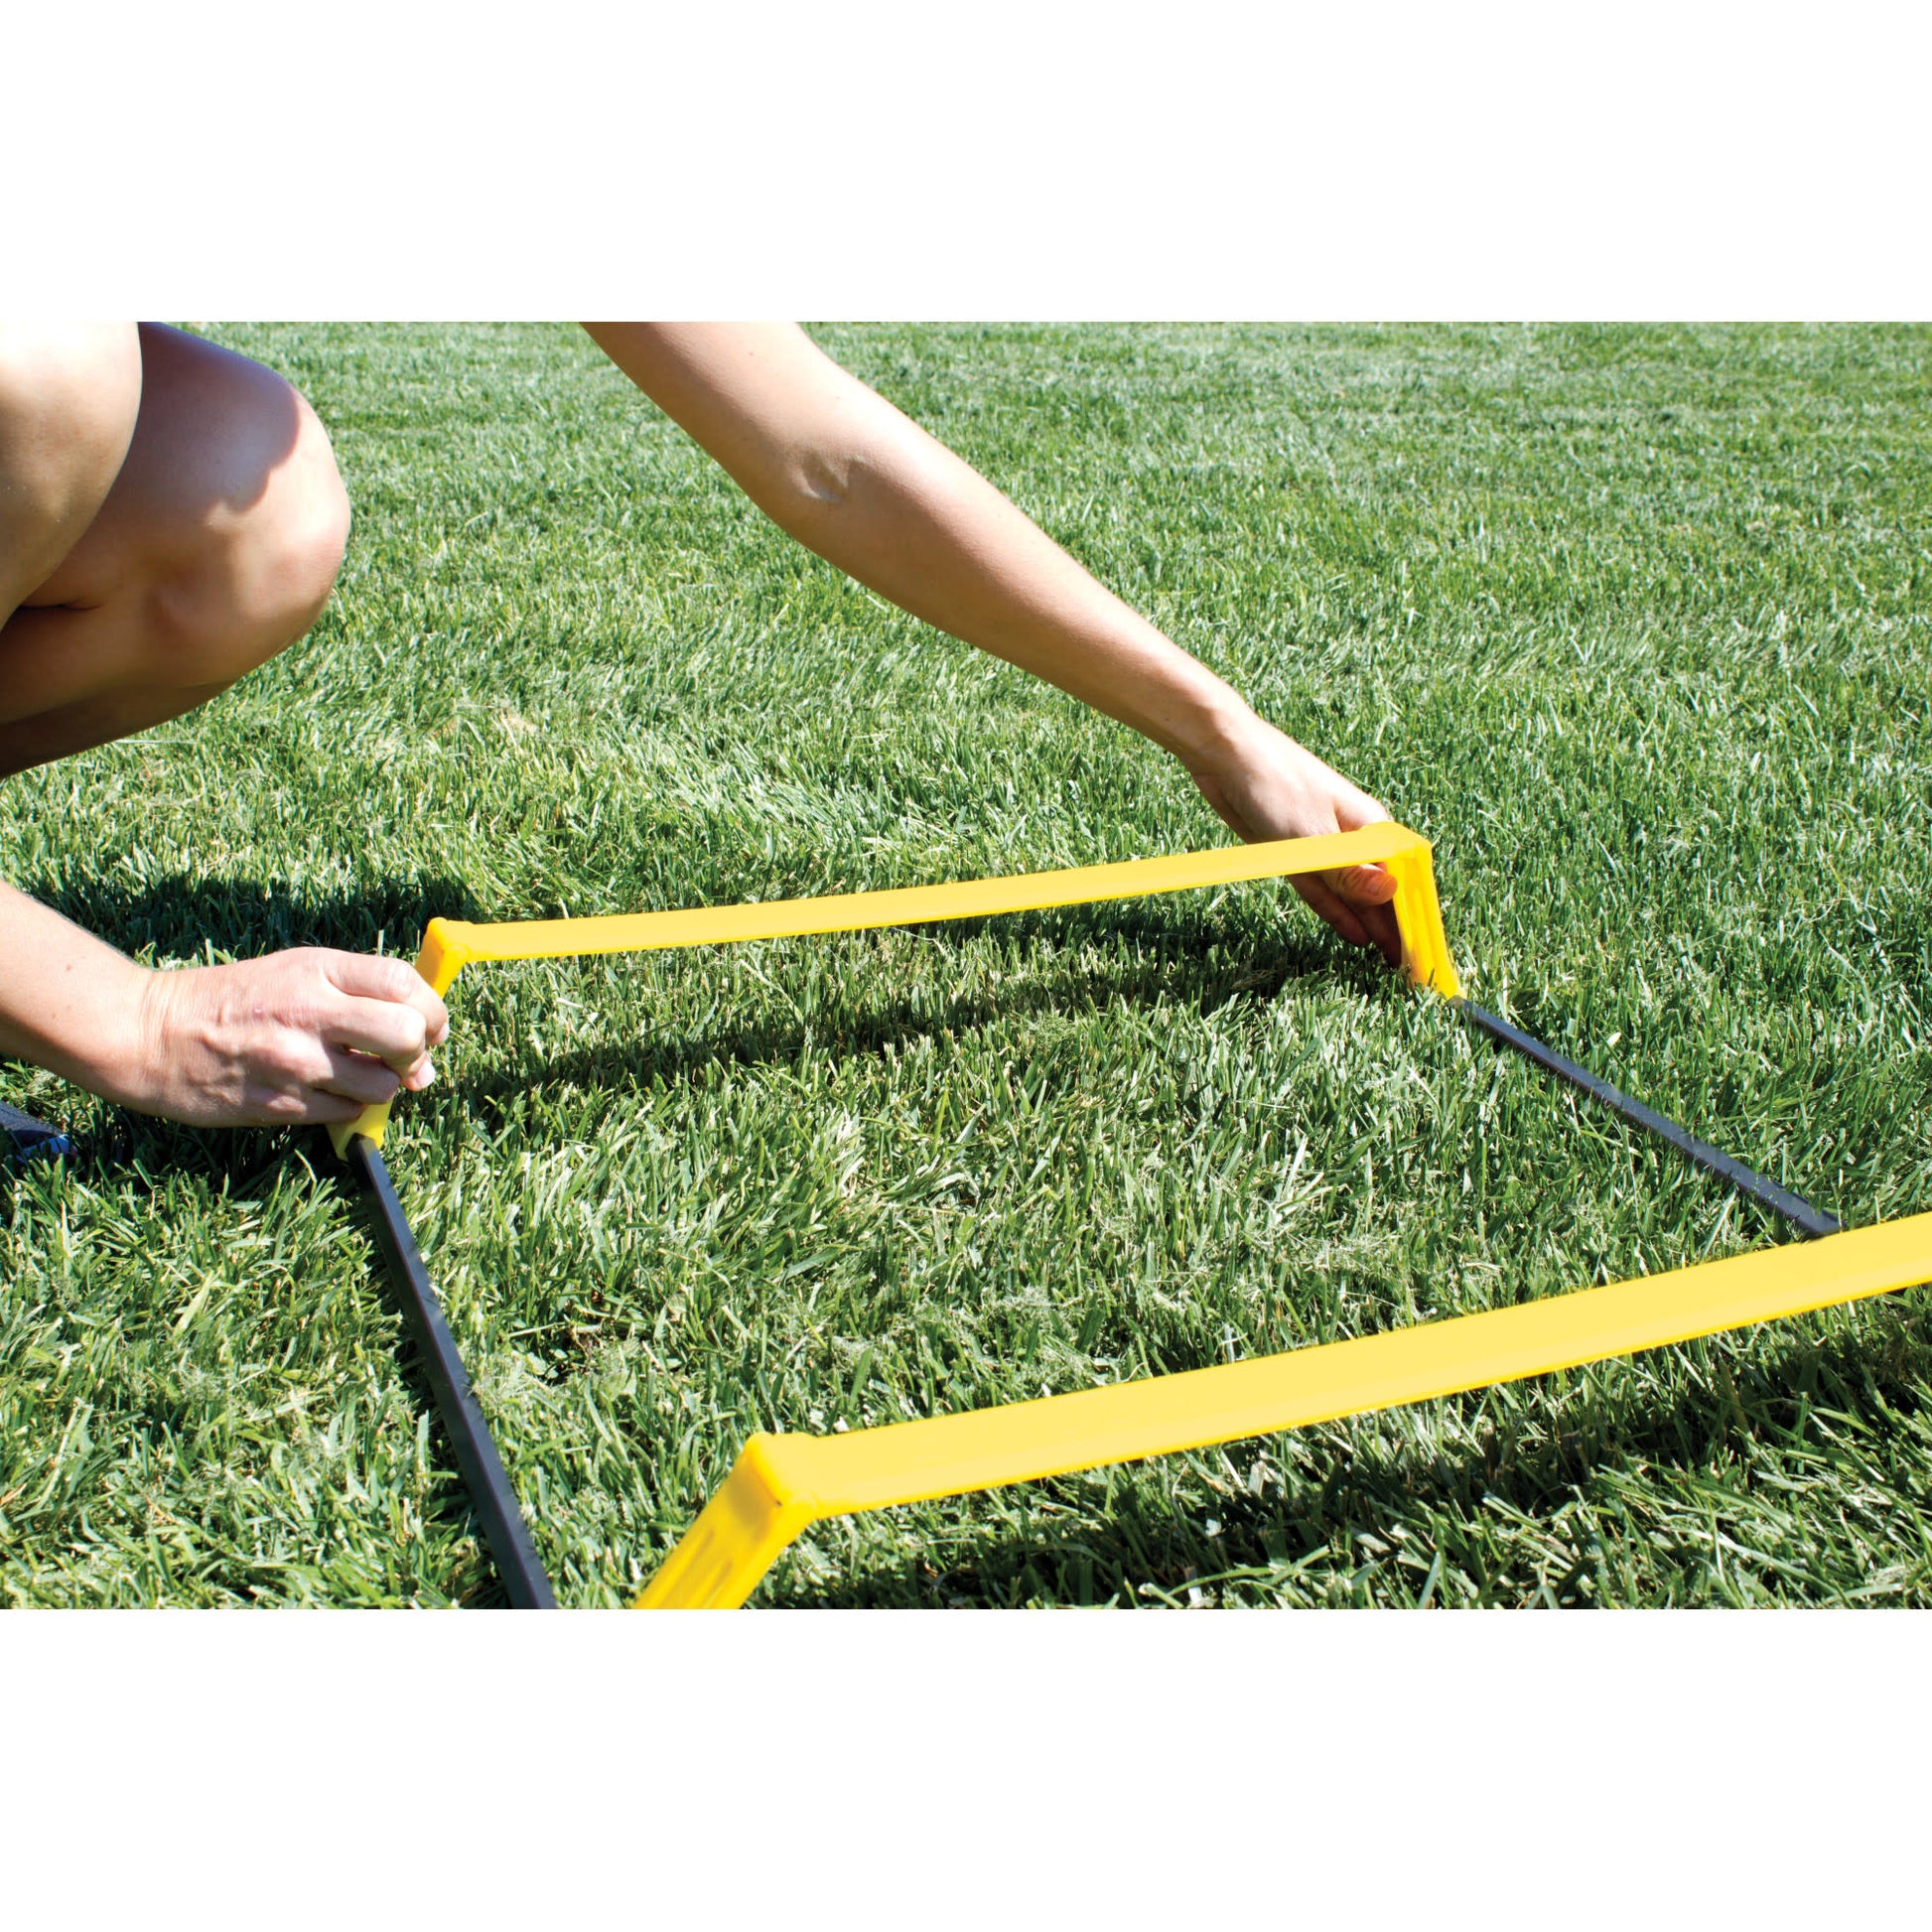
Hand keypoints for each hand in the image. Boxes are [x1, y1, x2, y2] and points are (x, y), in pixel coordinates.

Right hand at [126, 949, 449, 1126]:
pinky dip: (348, 1106)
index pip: (404, 983)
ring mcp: (294, 1062)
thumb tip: (422, 1033)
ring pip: (383, 1085)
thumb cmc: (231, 999)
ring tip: (355, 1074)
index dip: (432, 1009)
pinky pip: (346, 1112)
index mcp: (317, 971)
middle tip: (404, 1057)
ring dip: (383, 1085)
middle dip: (419, 1052)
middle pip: (407, 1035)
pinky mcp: (278, 1104)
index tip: (430, 1025)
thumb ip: (355, 991)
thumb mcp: (293, 970)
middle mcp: (309, 1013)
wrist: (150, 1034)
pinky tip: (324, 1090)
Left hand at [1182, 709, 1401, 964]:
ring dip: (1371, 926)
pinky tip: (1356, 935)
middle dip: (1397, 930)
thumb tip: (1390, 893)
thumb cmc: (1276, 784)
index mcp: (1372, 828)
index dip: (1416, 921)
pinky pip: (1324, 891)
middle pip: (1383, 893)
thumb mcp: (1311, 836)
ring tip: (1388, 964)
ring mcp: (1326, 846)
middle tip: (1409, 974)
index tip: (1423, 957)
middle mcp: (1355, 838)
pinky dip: (1338, 913)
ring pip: (1354, 896)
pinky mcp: (1297, 853)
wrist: (1227, 755)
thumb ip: (1347, 872)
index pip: (1405, 882)